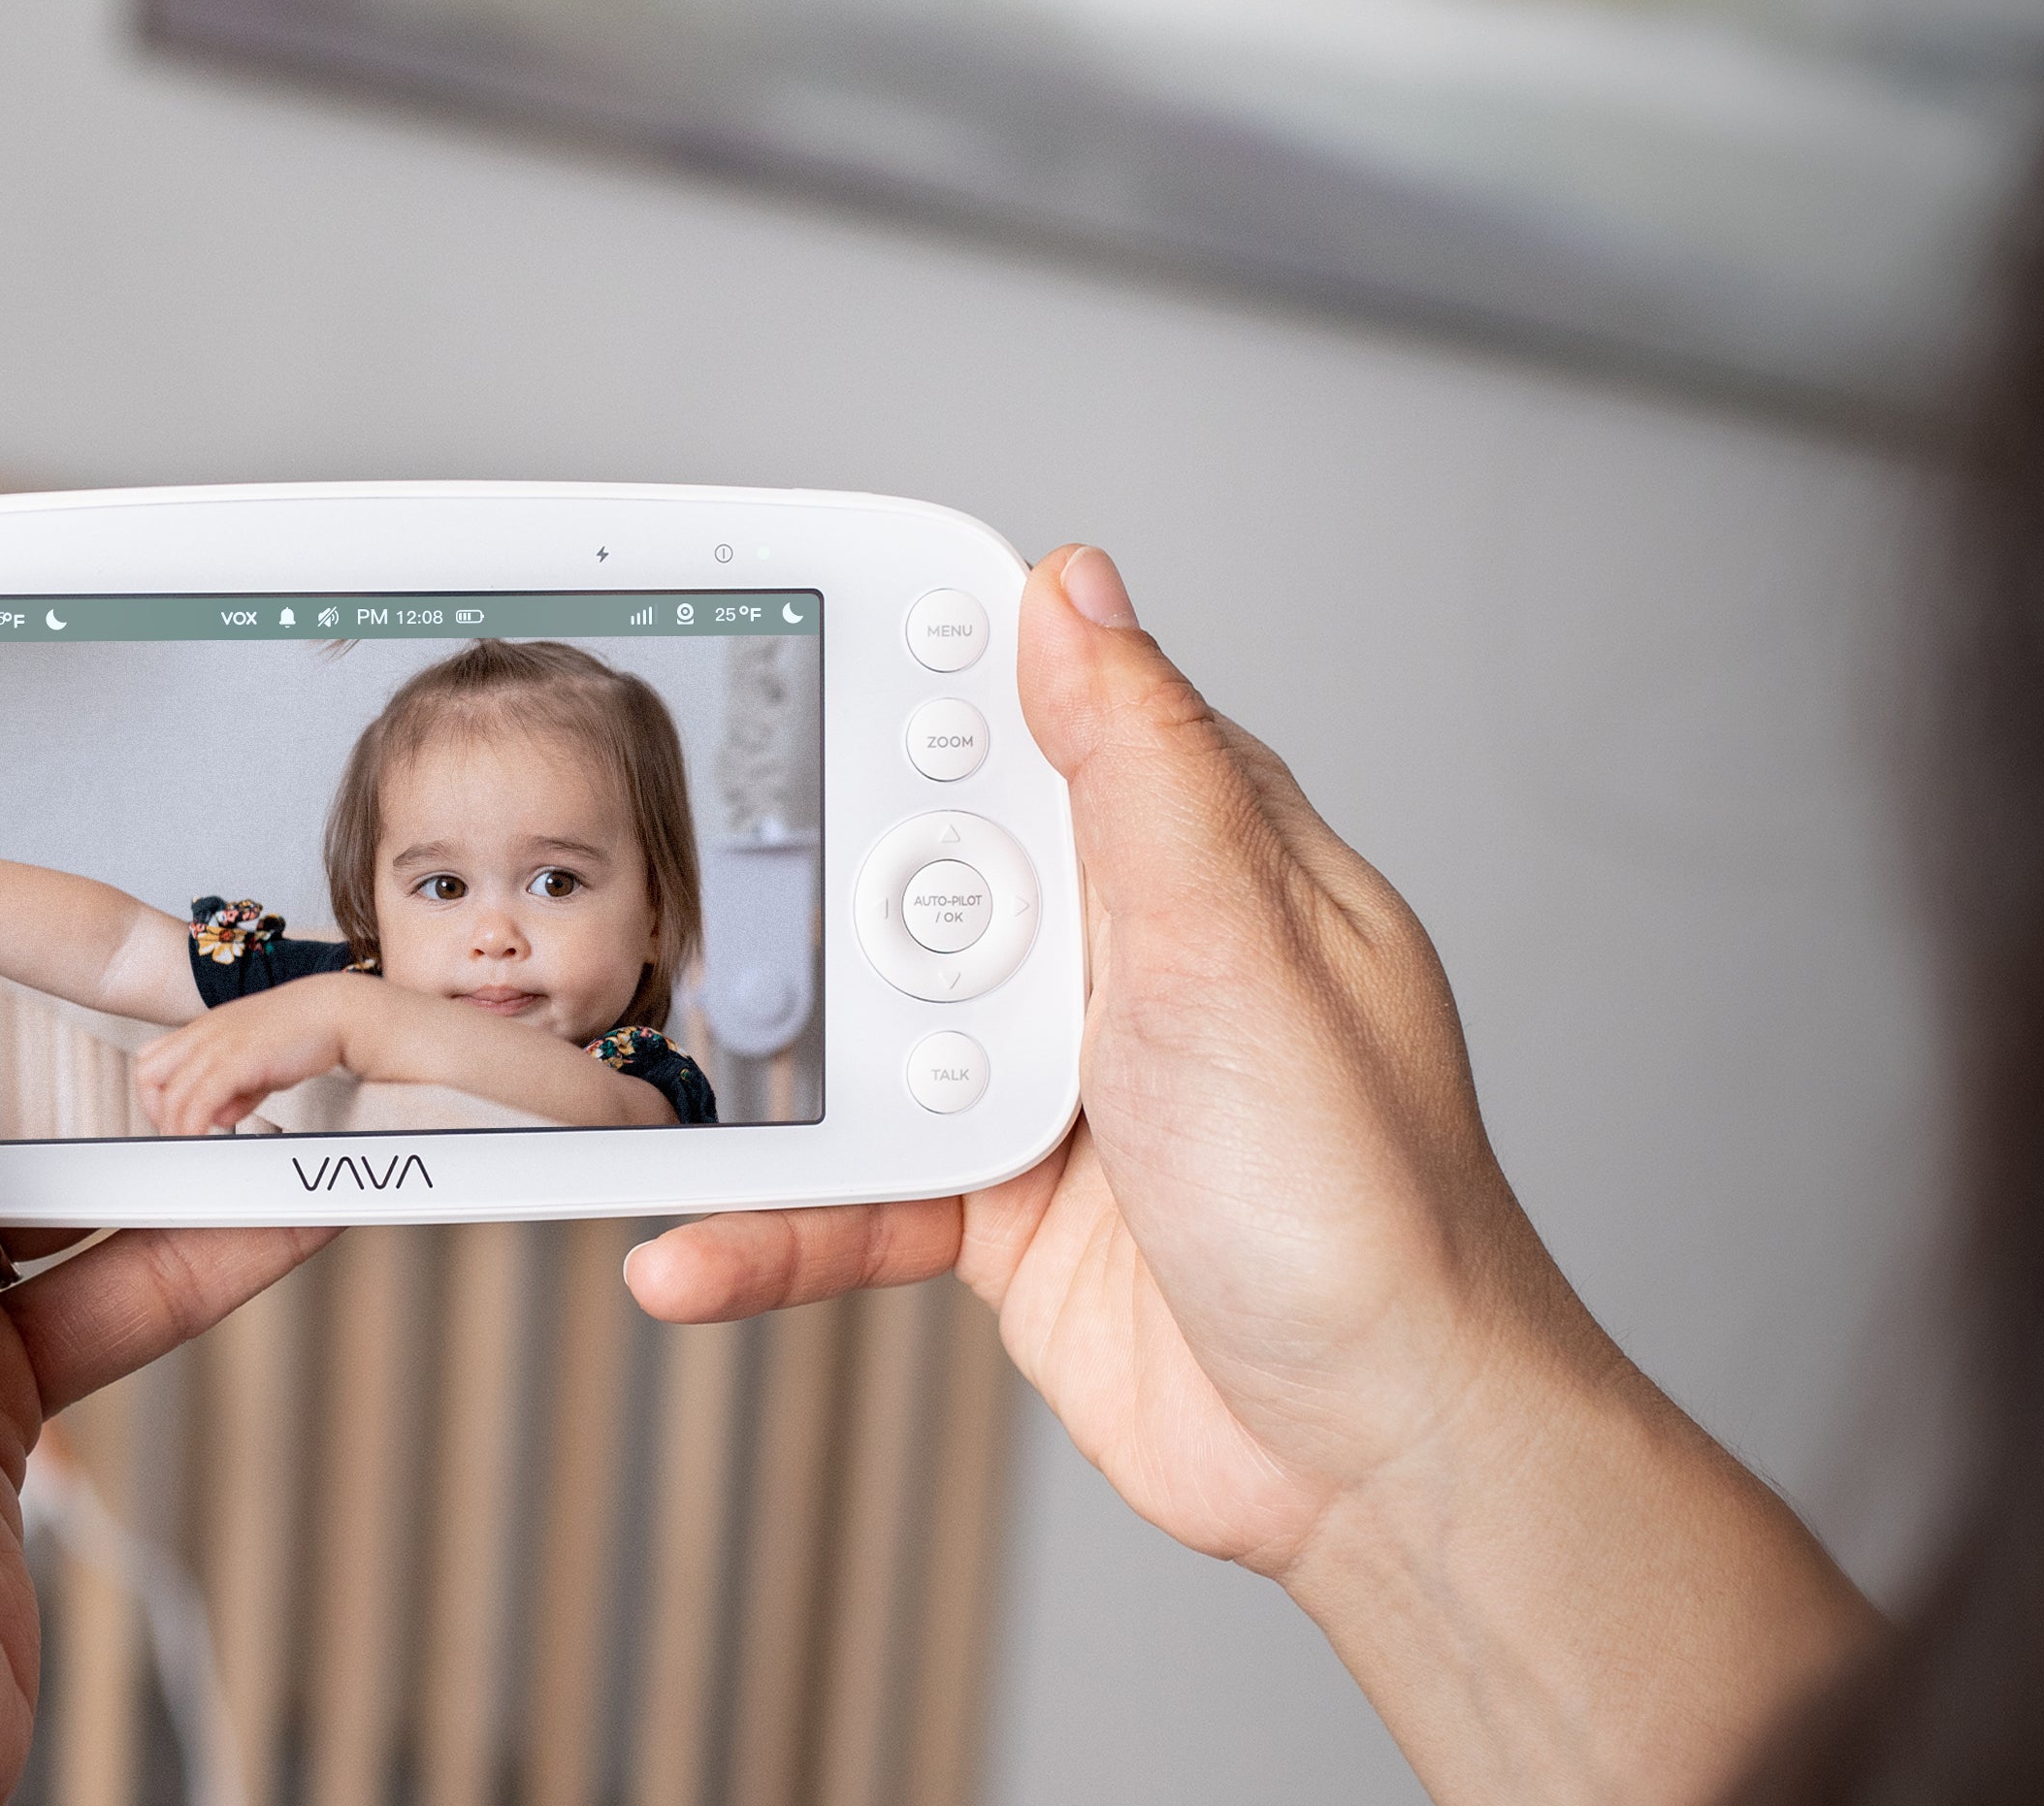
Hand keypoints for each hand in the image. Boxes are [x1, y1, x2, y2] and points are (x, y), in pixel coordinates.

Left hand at [132, 976, 345, 1132]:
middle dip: (155, 1111)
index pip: (152, 1059)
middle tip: (177, 1133)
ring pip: (172, 1094)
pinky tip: (207, 1138)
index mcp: (207, 1029)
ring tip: (193, 1145)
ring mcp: (219, 1045)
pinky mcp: (238, 1060)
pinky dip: (195, 1126)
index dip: (156, 1095)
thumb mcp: (261, 1061)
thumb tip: (219, 1116)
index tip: (174, 1119)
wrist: (337, 1011)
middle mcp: (205, 1034)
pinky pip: (200, 1101)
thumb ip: (237, 1090)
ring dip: (177, 1127)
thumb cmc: (305, 1031)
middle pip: (147, 1074)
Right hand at [625, 548, 1873, 1799]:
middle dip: (804, 885)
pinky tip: (697, 1246)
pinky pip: (857, 1193)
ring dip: (766, 1078)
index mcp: (1206, 857)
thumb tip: (1074, 589)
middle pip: (919, 868)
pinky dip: (774, 1224)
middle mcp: (1128, 956)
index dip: (925, 673)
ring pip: (868, 1037)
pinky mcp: (1006, 1211)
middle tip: (703, 895)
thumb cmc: (1366, 1205)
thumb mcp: (1237, 946)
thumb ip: (1140, 767)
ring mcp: (1060, 1085)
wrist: (1374, 1454)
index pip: (1050, 711)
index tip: (795, 630)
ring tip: (669, 1096)